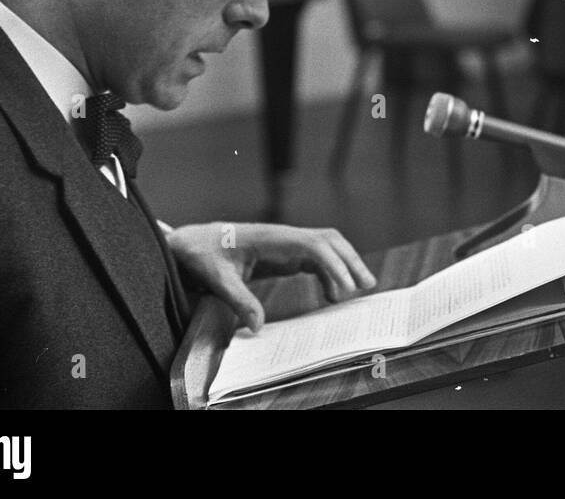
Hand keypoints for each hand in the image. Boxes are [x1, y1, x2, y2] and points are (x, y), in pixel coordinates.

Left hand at [167, 223, 376, 331]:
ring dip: (345, 264)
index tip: (346, 287)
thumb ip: (239, 300)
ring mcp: (287, 243)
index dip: (333, 264)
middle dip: (350, 260)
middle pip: (328, 241)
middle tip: (367, 285)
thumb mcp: (217, 280)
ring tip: (359, 290)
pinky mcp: (286, 252)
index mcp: (271, 238)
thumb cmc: (205, 256)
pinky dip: (330, 273)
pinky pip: (316, 258)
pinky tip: (332, 294)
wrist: (197, 242)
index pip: (312, 245)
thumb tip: (257, 327)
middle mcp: (285, 236)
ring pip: (327, 247)